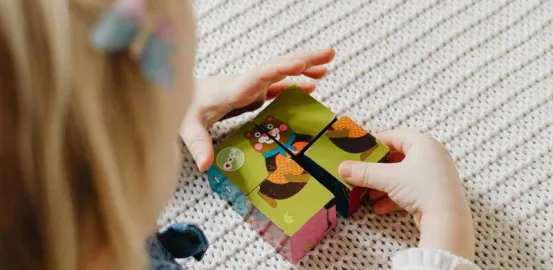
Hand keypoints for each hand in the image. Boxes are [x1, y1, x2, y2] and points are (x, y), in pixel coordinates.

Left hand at [181, 48, 335, 170]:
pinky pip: (279, 85)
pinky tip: (311, 85)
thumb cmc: (184, 109)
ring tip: (328, 64)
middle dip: (304, 59)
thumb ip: (198, 144)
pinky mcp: (253, 92)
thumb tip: (205, 165)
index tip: (300, 63)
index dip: (281, 69)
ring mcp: (252, 86)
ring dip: (305, 67)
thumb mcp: (188, 127)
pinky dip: (296, 83)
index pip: (260, 75)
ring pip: (282, 72)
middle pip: (279, 66)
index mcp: (235, 88)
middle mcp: (247, 83)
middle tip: (329, 54)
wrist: (180, 96)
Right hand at [338, 128, 474, 260]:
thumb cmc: (423, 189)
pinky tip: (381, 207)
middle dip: (377, 169)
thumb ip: (364, 172)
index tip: (358, 150)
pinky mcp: (434, 191)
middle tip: (361, 173)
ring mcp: (434, 174)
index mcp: (423, 143)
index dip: (374, 143)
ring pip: (402, 175)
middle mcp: (432, 155)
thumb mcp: (389, 178)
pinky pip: (410, 189)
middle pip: (397, 157)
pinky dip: (394, 196)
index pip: (394, 136)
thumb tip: (342, 168)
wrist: (448, 219)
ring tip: (369, 194)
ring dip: (384, 184)